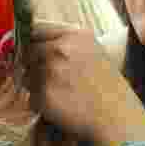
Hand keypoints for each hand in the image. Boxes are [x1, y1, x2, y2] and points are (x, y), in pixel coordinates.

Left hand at [24, 20, 144, 145]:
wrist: (117, 116)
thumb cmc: (109, 87)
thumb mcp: (95, 51)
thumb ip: (67, 43)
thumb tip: (40, 43)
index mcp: (74, 35)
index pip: (38, 29)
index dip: (35, 41)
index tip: (36, 50)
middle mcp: (59, 49)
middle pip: (29, 52)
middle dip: (34, 64)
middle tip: (52, 77)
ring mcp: (49, 72)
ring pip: (27, 75)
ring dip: (36, 84)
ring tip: (60, 92)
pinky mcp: (42, 95)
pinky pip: (31, 97)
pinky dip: (41, 102)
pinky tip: (60, 105)